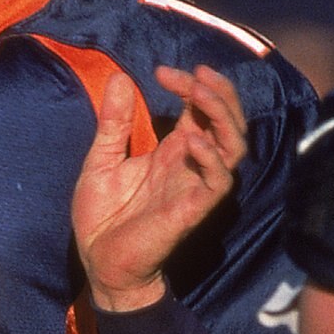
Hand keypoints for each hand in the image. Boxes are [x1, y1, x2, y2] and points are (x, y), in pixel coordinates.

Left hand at [74, 64, 249, 313]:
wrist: (98, 262)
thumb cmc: (103, 217)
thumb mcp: (101, 159)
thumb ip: (114, 123)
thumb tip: (120, 77)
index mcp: (173, 151)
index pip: (200, 109)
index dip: (191, 85)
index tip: (162, 72)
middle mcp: (192, 164)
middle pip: (228, 121)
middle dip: (218, 92)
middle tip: (193, 74)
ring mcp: (196, 186)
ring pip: (235, 146)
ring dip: (222, 115)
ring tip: (198, 93)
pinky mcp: (194, 209)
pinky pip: (219, 181)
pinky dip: (211, 157)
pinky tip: (190, 139)